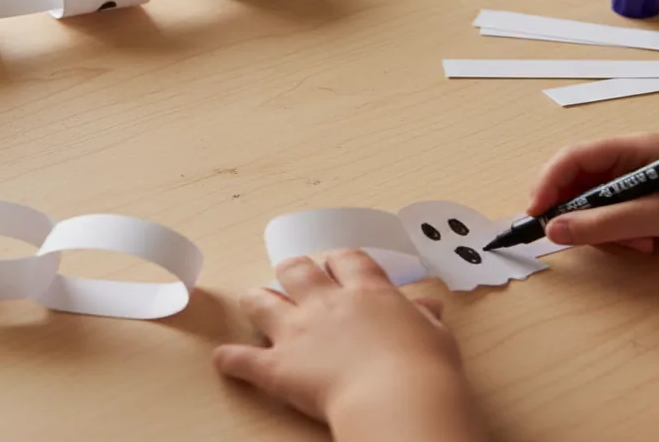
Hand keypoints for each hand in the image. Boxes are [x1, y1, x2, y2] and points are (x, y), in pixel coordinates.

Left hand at [214, 250, 484, 441]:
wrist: (398, 398)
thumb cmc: (424, 369)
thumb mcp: (435, 336)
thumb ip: (424, 318)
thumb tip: (428, 306)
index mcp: (367, 292)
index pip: (346, 260)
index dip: (339, 262)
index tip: (338, 267)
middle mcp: (327, 303)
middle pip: (297, 270)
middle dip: (293, 272)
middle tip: (295, 280)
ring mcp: (298, 332)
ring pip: (261, 301)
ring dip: (257, 302)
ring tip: (256, 304)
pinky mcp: (279, 366)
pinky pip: (243, 359)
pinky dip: (232, 360)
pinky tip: (224, 359)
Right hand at [528, 133, 658, 252]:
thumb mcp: (657, 215)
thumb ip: (605, 223)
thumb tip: (554, 230)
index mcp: (630, 148)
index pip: (573, 158)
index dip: (548, 183)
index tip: (536, 215)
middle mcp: (630, 161)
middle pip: (579, 182)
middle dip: (576, 211)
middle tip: (573, 237)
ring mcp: (639, 183)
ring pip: (595, 205)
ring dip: (605, 229)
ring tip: (635, 244)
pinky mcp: (650, 204)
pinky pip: (616, 218)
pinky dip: (621, 234)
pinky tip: (646, 244)